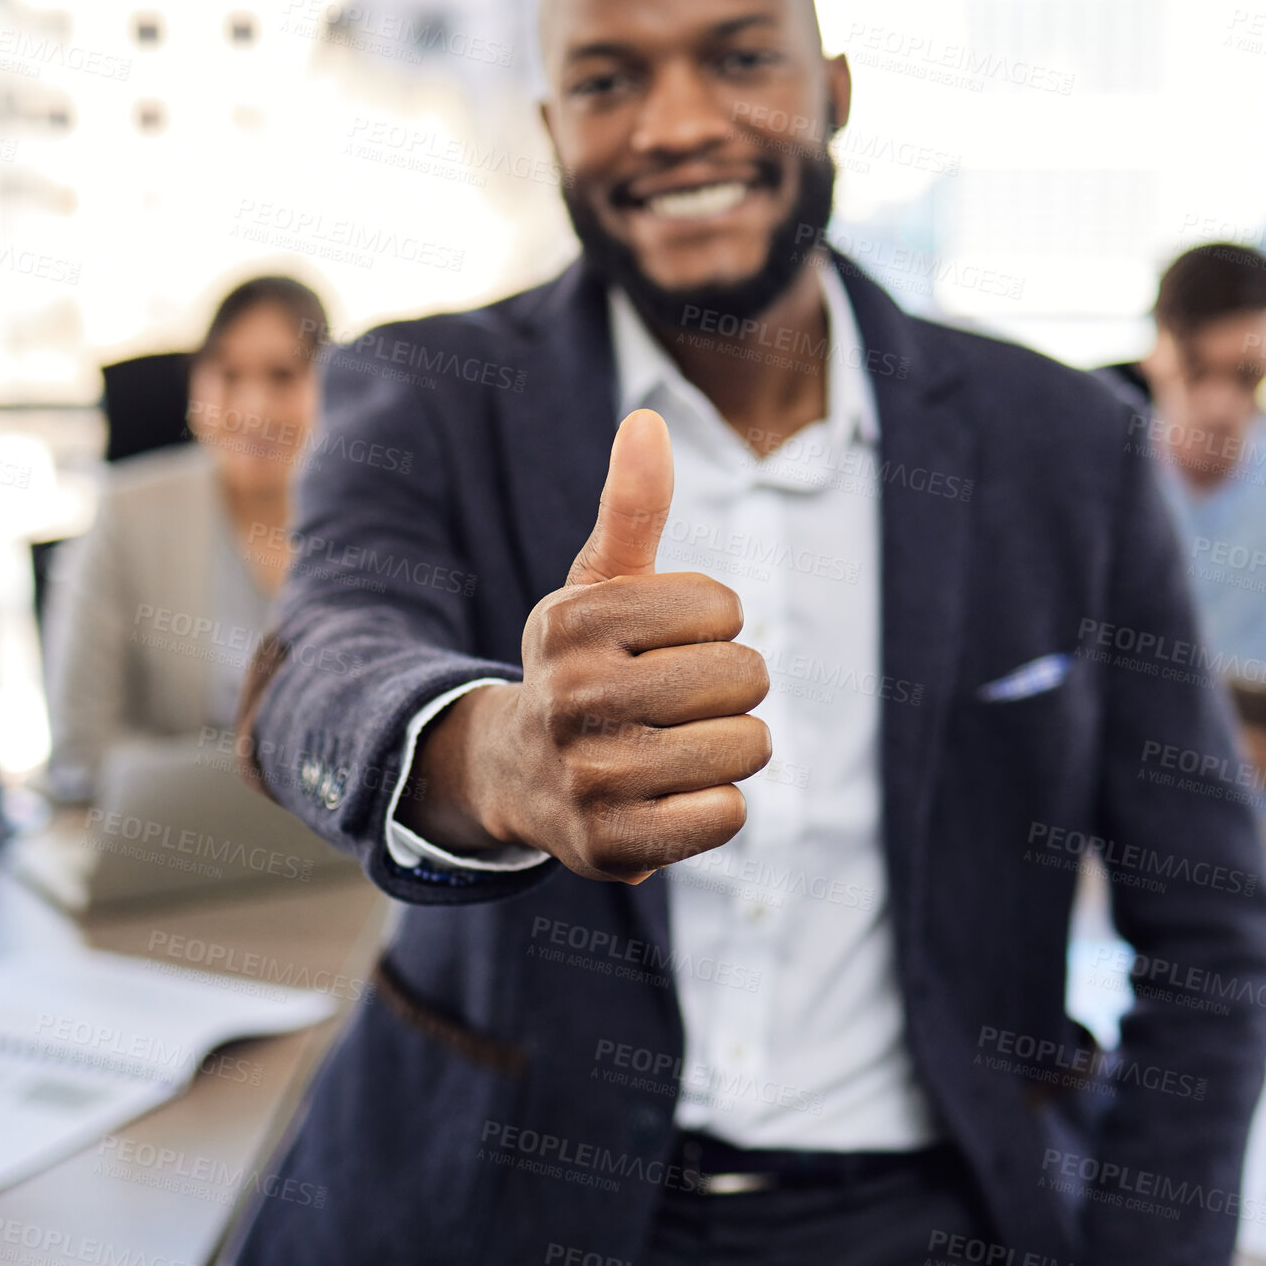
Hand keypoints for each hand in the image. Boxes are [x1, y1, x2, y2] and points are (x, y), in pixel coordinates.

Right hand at [405, 409, 770, 881]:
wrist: (518, 773)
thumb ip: (631, 507)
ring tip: (677, 745)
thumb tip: (648, 418)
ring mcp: (589, 777)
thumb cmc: (584, 665)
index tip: (665, 641)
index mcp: (574, 620)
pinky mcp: (613, 846)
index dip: (714, 624)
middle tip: (676, 700)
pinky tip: (670, 794)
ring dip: (731, 745)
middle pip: (744, 676)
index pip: (724, 607)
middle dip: (730, 686)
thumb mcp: (597, 586)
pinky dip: (717, 804)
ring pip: (747, 746)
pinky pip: (728, 813)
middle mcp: (572, 696)